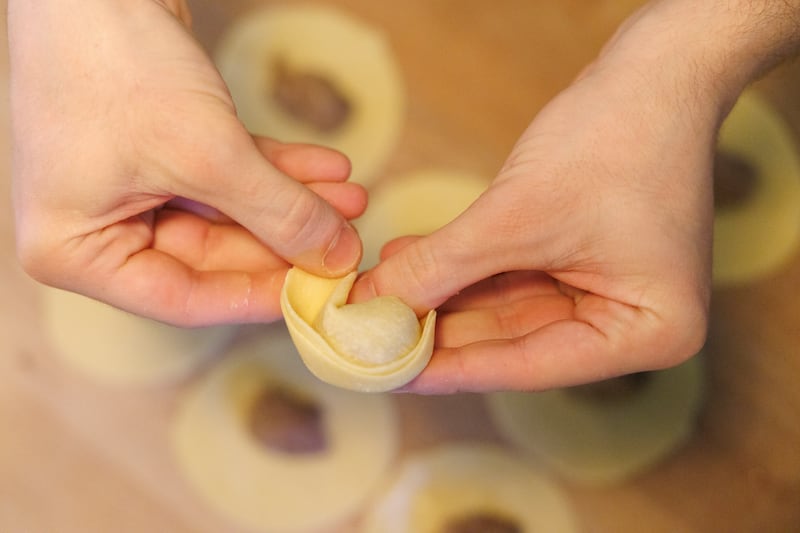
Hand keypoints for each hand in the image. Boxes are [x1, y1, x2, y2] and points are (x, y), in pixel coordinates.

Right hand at [9, 0, 364, 325]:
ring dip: (293, 203)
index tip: (318, 292)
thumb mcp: (206, 154)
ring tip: (352, 198)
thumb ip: (277, 213)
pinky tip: (327, 168)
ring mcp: (130, 187)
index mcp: (75, 249)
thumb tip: (335, 257)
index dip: (258, 295)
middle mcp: (99, 225)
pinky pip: (227, 175)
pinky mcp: (161, 151)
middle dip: (288, 240)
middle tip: (347, 239)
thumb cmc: (112, 62)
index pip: (182, 299)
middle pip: (214, 256)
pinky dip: (276, 171)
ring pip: (229, 213)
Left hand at [351, 1, 770, 392]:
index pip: (531, 365)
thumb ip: (442, 267)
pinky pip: (513, 273)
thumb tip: (374, 303)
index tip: (388, 372)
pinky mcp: (584, 258)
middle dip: (439, 327)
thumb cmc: (616, 137)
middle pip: (515, 340)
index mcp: (651, 332)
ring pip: (506, 306)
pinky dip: (462, 266)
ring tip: (379, 289)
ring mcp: (608, 289)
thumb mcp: (517, 216)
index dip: (452, 368)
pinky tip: (409, 261)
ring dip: (441, 294)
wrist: (655, 69)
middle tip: (371, 331)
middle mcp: (633, 323)